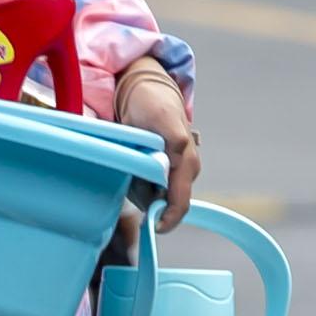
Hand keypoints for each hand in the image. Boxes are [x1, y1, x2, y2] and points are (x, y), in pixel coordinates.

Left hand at [114, 65, 199, 225]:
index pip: (181, 204)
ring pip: (155, 196)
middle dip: (146, 200)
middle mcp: (184, 170)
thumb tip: (176, 163)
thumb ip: (174, 141)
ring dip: (139, 190)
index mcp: (187, 163)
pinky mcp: (163, 168)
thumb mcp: (162, 118)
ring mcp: (174, 170)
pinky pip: (149, 186)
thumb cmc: (152, 102)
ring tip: (128, 164)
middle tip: (128, 178)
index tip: (150, 227)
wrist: (144, 88)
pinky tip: (130, 164)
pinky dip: (137, 182)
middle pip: (165, 203)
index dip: (167, 220)